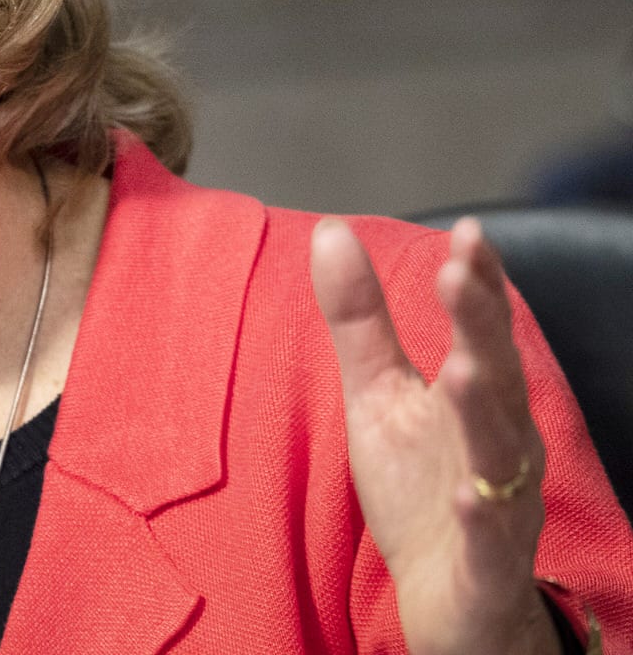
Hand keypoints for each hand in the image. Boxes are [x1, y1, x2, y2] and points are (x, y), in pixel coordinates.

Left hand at [310, 217, 559, 654]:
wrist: (451, 601)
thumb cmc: (421, 486)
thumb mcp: (379, 394)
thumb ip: (362, 318)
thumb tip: (331, 230)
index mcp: (476, 398)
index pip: (482, 330)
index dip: (478, 283)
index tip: (468, 231)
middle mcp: (498, 444)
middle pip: (496, 378)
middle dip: (482, 327)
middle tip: (463, 274)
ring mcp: (500, 505)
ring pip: (499, 456)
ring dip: (484, 413)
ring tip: (466, 371)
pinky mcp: (487, 565)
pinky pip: (489, 541)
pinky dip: (481, 518)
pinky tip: (466, 497)